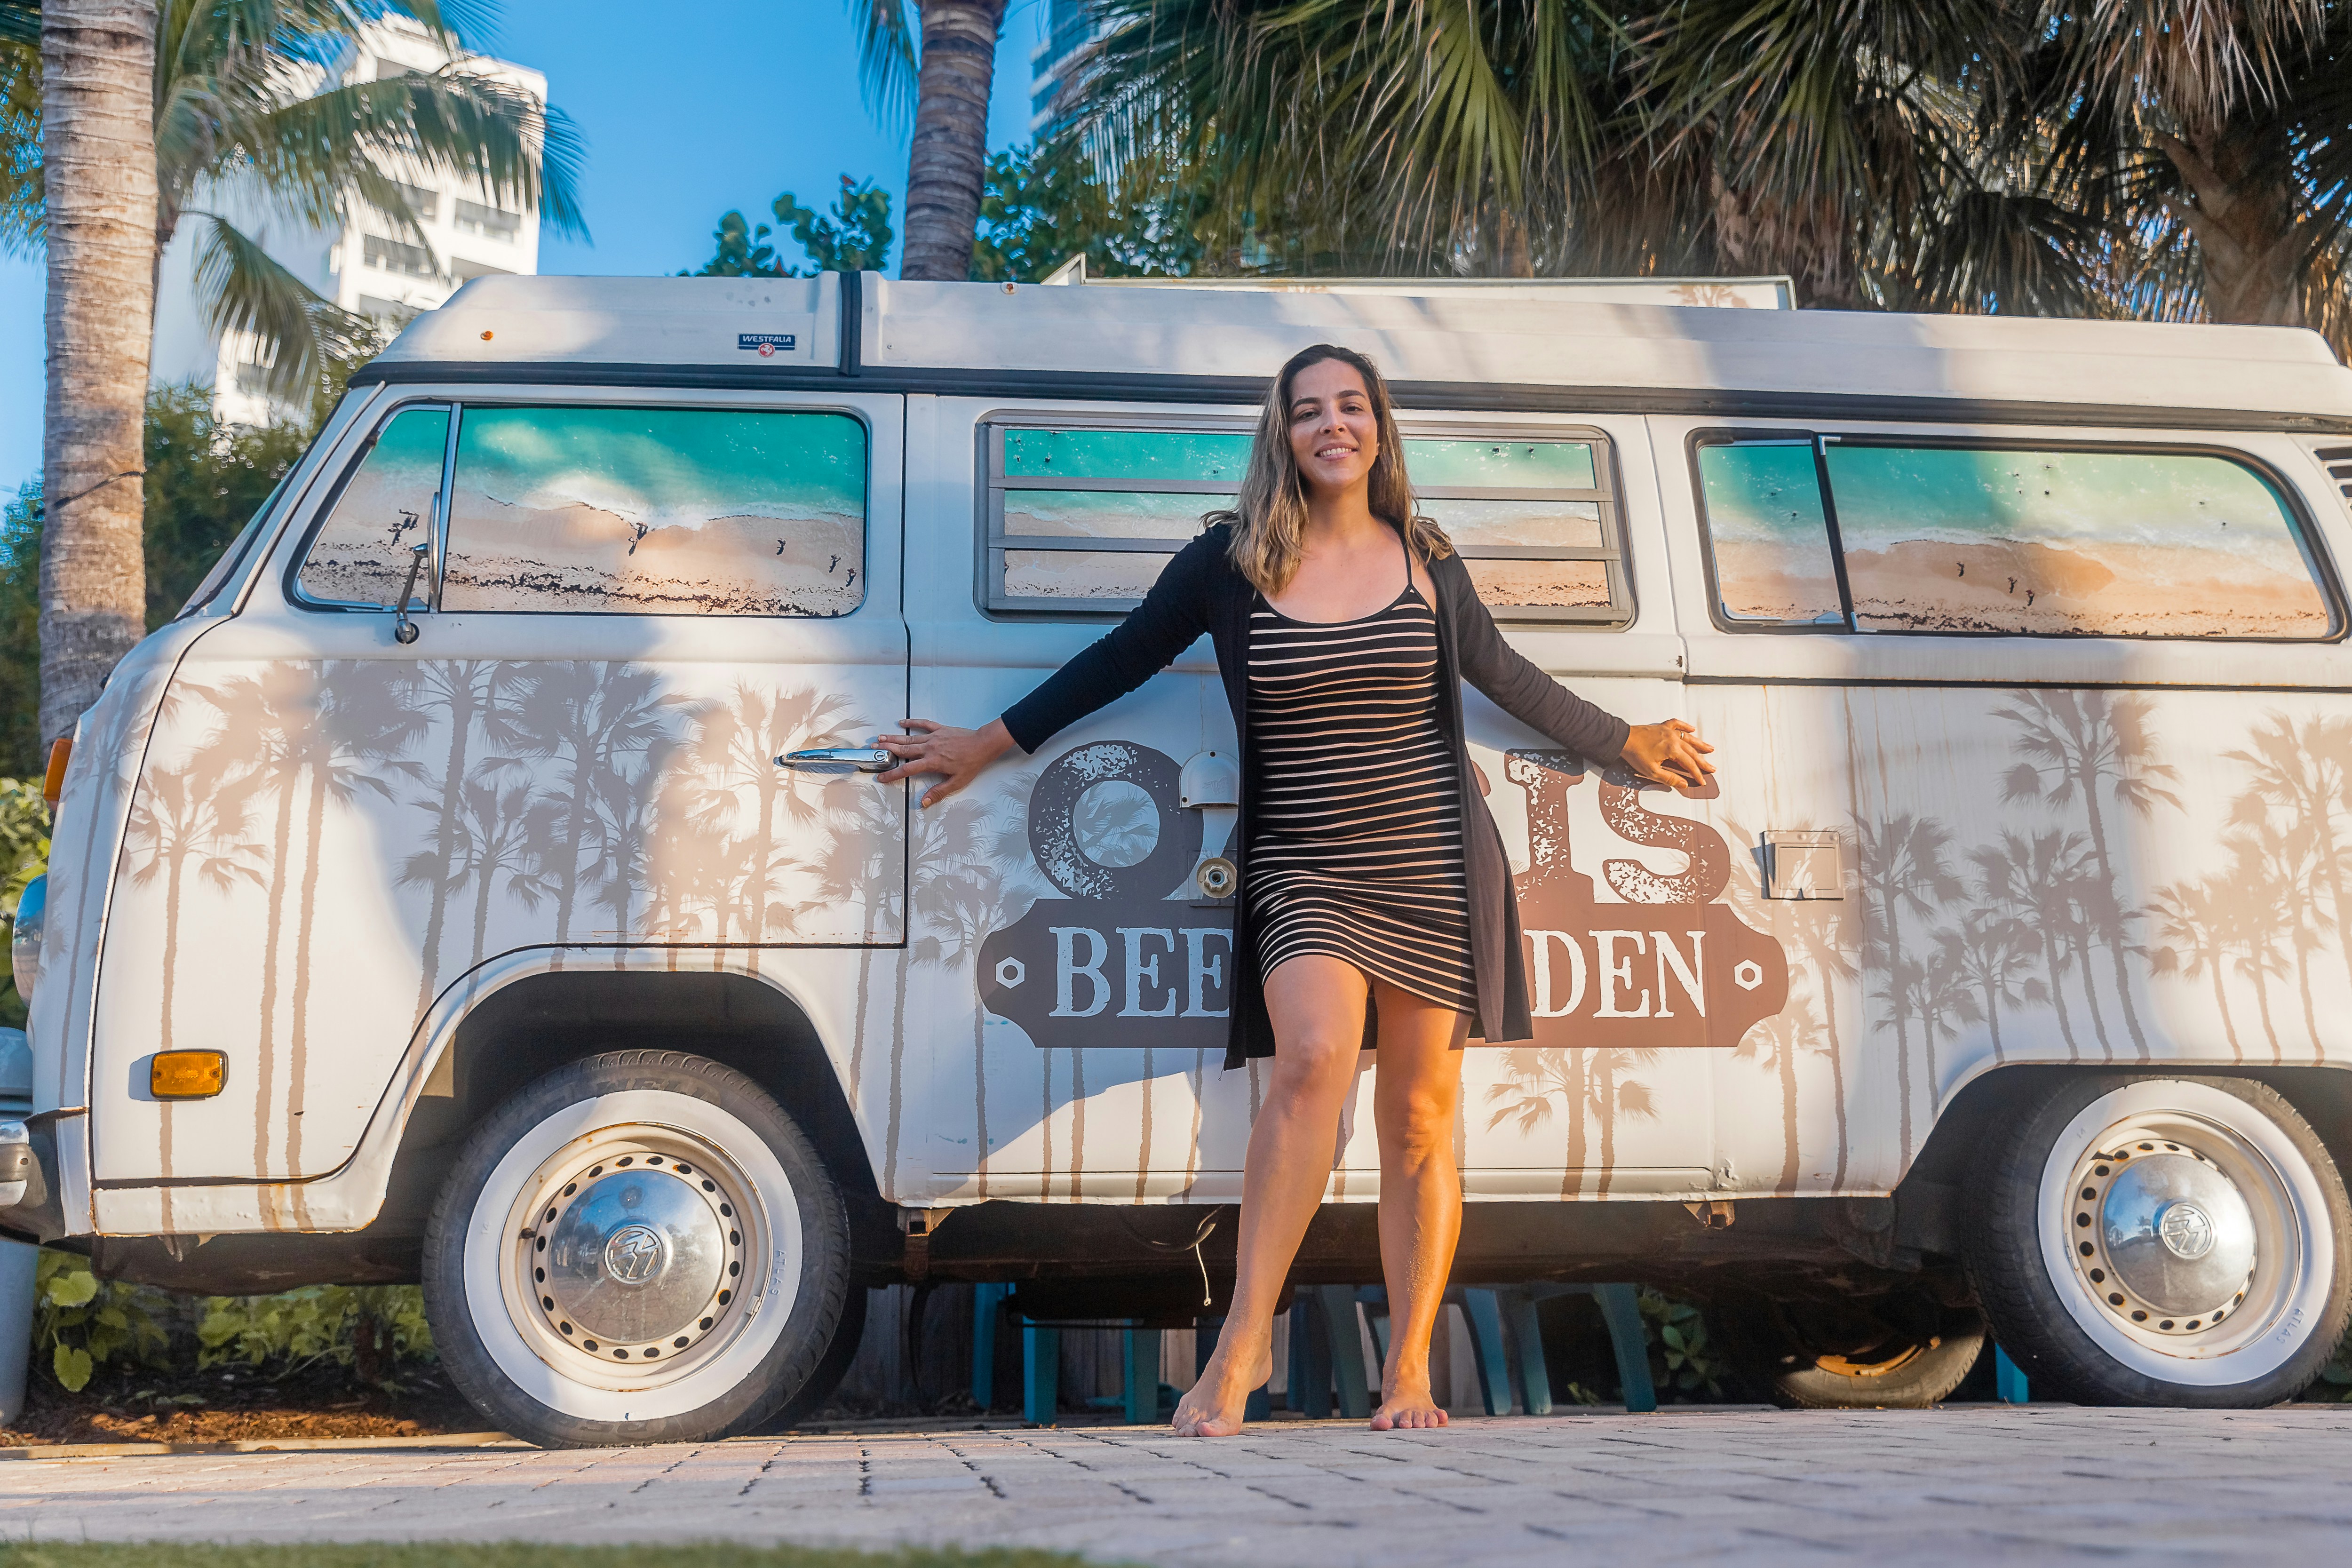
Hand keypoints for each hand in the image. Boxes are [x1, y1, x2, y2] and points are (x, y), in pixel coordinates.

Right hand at [877, 717, 1016, 807]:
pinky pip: (923, 724)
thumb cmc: (971, 763)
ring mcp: (934, 737)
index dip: (892, 774)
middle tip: (873, 749)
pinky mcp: (940, 729)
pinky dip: (912, 722)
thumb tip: (924, 802)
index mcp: (932, 762)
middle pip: (903, 749)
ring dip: (894, 738)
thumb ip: (939, 792)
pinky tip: (902, 722)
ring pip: (909, 737)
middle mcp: (929, 748)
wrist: (983, 745)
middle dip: (886, 750)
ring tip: (881, 737)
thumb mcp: (956, 782)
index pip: (907, 769)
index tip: (881, 777)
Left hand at [1620, 719, 1715, 789]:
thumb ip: (1669, 778)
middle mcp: (1673, 739)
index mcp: (1672, 750)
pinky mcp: (1662, 727)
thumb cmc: (1635, 754)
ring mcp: (1668, 731)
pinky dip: (1685, 726)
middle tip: (1712, 768)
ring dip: (1700, 744)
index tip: (1702, 781)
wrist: (1623, 739)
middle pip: (1692, 752)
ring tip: (1710, 748)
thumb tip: (1683, 784)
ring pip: (1688, 738)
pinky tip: (1692, 729)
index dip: (1696, 774)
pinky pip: (1677, 724)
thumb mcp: (1652, 772)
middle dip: (1702, 762)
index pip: (1689, 764)